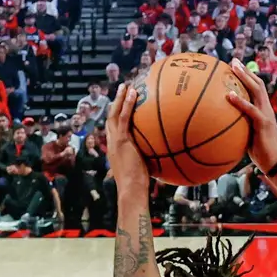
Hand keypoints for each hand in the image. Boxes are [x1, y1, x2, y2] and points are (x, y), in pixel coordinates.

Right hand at [106, 84, 148, 198]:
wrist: (131, 190)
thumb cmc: (139, 186)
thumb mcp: (143, 169)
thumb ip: (148, 159)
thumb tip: (164, 156)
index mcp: (116, 148)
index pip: (114, 128)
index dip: (117, 115)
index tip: (122, 105)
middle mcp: (113, 142)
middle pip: (111, 116)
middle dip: (116, 102)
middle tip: (122, 89)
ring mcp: (116, 140)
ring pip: (114, 113)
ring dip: (120, 98)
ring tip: (127, 86)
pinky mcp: (122, 141)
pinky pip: (123, 118)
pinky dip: (126, 104)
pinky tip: (133, 94)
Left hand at [226, 58, 276, 173]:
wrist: (275, 165)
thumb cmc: (261, 155)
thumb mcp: (249, 137)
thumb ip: (240, 127)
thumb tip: (223, 125)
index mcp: (264, 112)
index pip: (258, 90)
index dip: (248, 78)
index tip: (236, 68)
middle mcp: (266, 110)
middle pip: (257, 84)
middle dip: (245, 71)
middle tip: (233, 61)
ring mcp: (266, 115)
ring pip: (256, 90)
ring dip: (244, 77)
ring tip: (233, 68)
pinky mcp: (264, 124)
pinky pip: (251, 110)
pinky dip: (240, 101)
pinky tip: (229, 95)